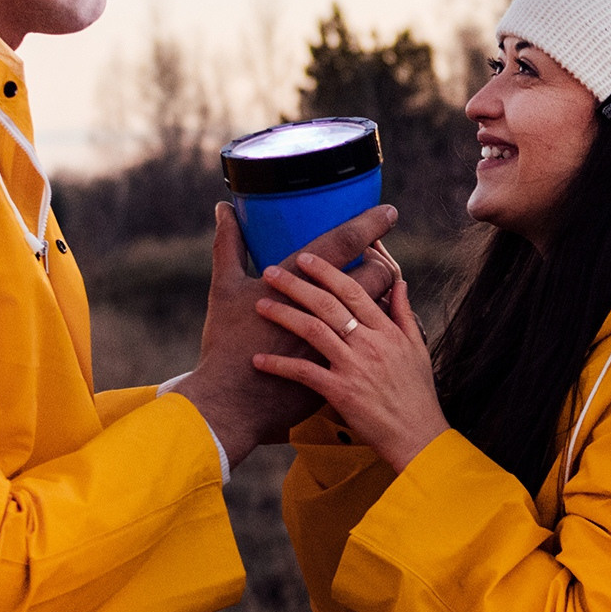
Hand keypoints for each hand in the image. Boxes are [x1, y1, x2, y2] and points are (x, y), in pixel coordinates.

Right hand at [179, 203, 399, 461]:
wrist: (233, 403)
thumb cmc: (226, 343)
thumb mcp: (224, 289)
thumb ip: (228, 245)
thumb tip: (223, 208)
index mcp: (298, 284)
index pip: (342, 243)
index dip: (368, 224)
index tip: (387, 211)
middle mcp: (326, 311)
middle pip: (372, 275)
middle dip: (381, 262)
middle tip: (379, 253)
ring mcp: (338, 341)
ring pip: (377, 308)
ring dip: (380, 294)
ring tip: (377, 286)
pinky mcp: (342, 367)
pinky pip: (370, 341)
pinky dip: (374, 328)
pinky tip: (371, 322)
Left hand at [251, 252, 447, 474]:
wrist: (419, 437)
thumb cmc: (417, 394)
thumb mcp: (417, 349)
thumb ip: (403, 313)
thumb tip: (399, 282)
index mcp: (387, 330)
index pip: (355, 290)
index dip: (328, 271)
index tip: (306, 257)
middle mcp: (370, 343)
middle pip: (329, 304)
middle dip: (298, 284)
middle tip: (271, 271)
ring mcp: (355, 367)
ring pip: (314, 331)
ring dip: (283, 315)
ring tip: (260, 305)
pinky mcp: (341, 392)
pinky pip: (304, 373)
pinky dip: (280, 365)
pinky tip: (259, 360)